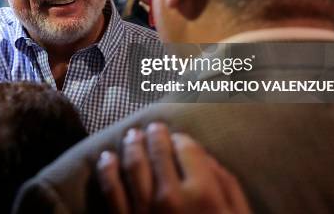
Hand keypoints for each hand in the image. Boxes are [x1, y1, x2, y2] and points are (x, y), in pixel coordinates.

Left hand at [97, 123, 250, 213]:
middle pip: (158, 152)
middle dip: (155, 136)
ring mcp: (143, 211)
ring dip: (130, 145)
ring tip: (131, 135)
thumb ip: (228, 186)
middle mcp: (170, 197)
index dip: (181, 140)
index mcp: (203, 194)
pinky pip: (110, 191)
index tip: (178, 138)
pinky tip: (105, 158)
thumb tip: (208, 157)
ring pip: (132, 165)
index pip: (187, 150)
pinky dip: (106, 170)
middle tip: (152, 128)